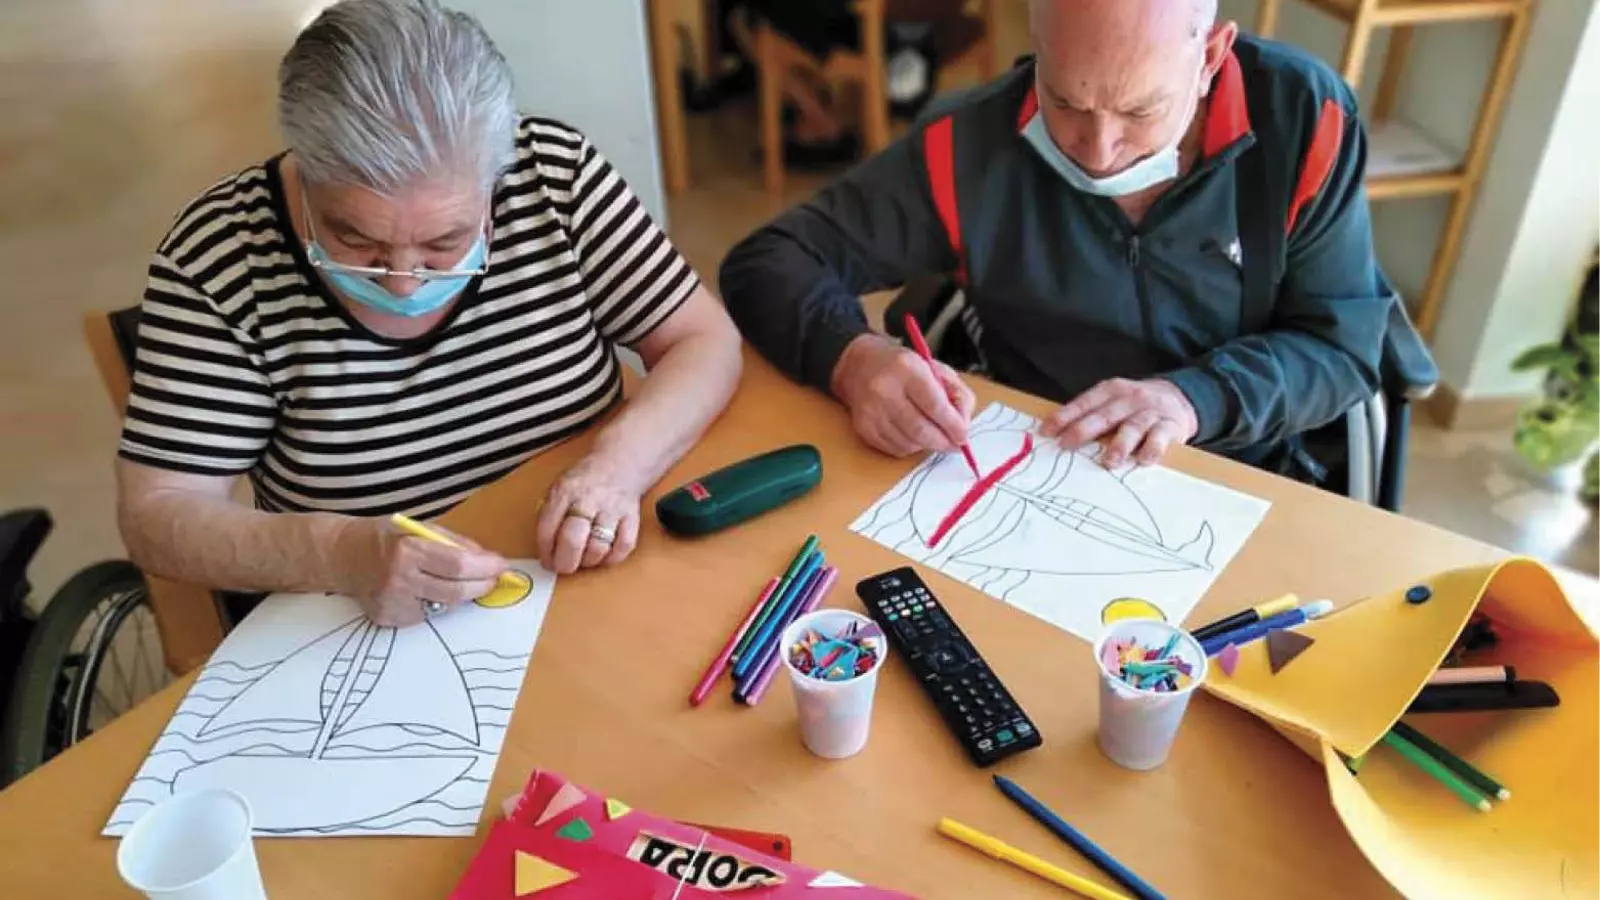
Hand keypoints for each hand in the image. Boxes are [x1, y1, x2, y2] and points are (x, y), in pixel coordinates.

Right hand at [333, 517, 507, 626]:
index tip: (502, 566)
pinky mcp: (389, 620)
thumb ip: (453, 543)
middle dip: (482, 585)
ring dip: (461, 594)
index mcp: (407, 551)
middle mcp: (399, 581)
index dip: (486, 568)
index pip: (458, 566)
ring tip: (459, 580)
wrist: (340, 556)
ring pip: (444, 607)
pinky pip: (427, 615)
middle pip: (456, 592)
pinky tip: (426, 589)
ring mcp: (393, 605)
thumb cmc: (382, 537)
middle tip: (494, 578)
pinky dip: (436, 602)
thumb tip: (487, 559)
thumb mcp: (418, 527)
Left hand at [534, 454, 643, 574]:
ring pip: (598, 547)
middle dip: (565, 562)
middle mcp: (588, 499)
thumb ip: (550, 514)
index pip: (547, 528)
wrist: (619, 465)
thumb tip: (545, 548)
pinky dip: (612, 557)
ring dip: (588, 560)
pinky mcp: (631, 518)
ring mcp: (611, 509)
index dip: (545, 552)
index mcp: (564, 492)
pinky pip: (623, 546)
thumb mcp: (559, 489)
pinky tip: (604, 554)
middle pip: (572, 540)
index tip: (547, 561)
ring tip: (584, 558)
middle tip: (564, 567)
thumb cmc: (585, 483)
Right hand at [830, 333, 976, 457]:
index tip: (964, 437)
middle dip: (943, 442)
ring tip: (931, 433)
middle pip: (920, 429)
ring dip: (927, 444)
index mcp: (907, 369)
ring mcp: (871, 411)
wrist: (861, 366)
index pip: (934, 405)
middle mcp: (885, 390)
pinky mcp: (864, 428)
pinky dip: (910, 447)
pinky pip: (895, 449)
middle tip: (954, 445)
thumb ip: (958, 395)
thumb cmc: (905, 368)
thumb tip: (963, 427)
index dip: (953, 425)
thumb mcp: (937, 369)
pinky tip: (912, 433)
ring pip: (909, 443)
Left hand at [1040, 377, 1198, 467]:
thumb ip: (1091, 415)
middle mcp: (1130, 398)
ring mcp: (1150, 412)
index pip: (1084, 403)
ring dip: (1120, 444)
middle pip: (1104, 415)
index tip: (1046, 431)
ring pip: (1133, 427)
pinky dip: (1152, 449)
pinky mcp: (1170, 426)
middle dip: (1084, 430)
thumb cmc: (1135, 406)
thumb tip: (1056, 435)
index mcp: (1111, 390)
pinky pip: (1160, 438)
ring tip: (1109, 461)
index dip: (1064, 416)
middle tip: (1066, 445)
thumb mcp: (1113, 402)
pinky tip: (1143, 460)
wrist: (1180, 398)